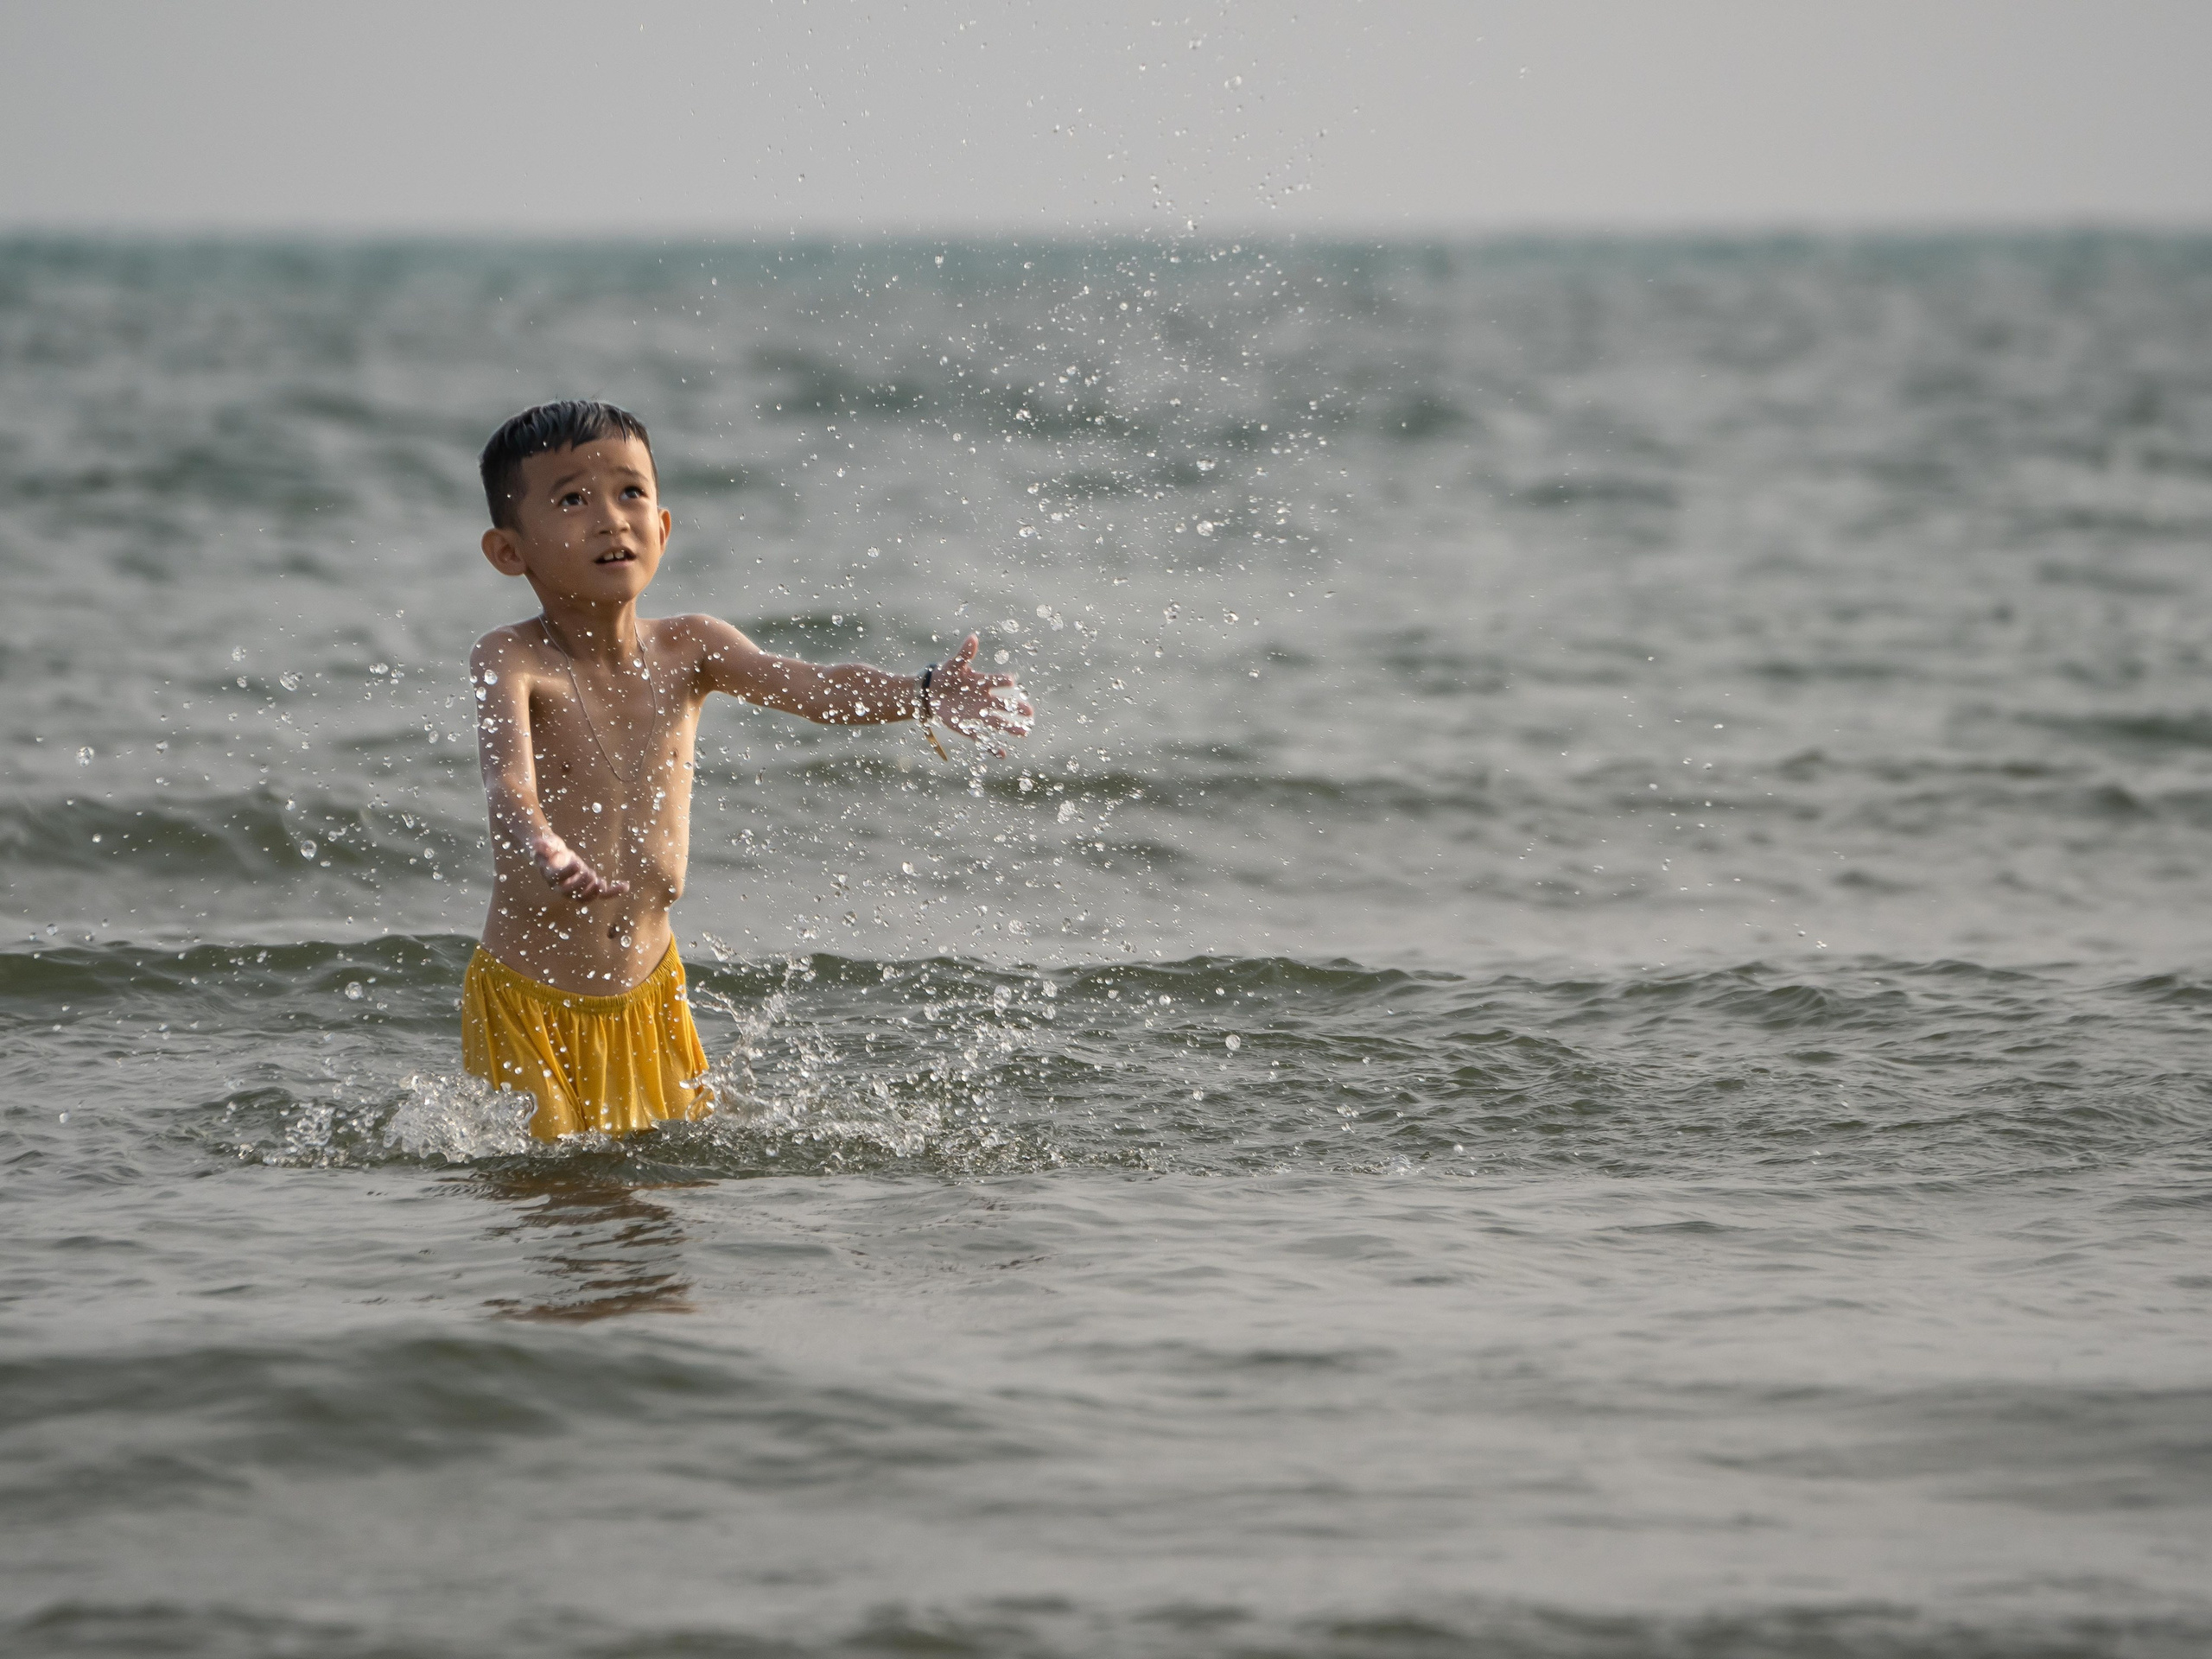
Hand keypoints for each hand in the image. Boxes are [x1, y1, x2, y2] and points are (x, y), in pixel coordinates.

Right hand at [532, 829, 629, 902]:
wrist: (556, 857)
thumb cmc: (550, 850)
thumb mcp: (547, 844)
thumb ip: (543, 844)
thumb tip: (536, 843)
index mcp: (551, 877)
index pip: (557, 879)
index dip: (567, 873)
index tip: (576, 863)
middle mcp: (562, 888)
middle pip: (571, 892)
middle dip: (581, 884)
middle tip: (589, 873)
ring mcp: (577, 890)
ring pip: (585, 898)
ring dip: (595, 892)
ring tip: (602, 883)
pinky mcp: (589, 888)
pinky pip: (602, 894)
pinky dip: (614, 891)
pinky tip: (625, 886)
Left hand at [928, 634, 1034, 756]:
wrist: (930, 692)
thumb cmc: (945, 675)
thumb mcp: (953, 665)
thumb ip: (964, 654)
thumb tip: (973, 637)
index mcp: (982, 682)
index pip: (997, 681)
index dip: (1003, 680)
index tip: (1011, 680)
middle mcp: (984, 699)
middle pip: (1004, 704)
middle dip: (1016, 707)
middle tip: (1030, 712)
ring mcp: (978, 714)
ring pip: (997, 721)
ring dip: (1010, 727)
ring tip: (1025, 732)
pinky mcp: (968, 726)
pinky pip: (981, 737)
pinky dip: (990, 746)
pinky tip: (1001, 753)